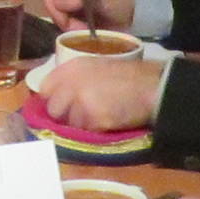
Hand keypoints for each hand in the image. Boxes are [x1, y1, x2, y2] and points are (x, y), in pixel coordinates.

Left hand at [37, 51, 161, 135]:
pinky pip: (86, 132)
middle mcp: (72, 82)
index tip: (62, 106)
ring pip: (70, 124)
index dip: (53, 100)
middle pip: (53, 109)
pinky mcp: (94, 118)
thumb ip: (74, 79)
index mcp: (73, 66)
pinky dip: (96, 130)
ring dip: (82, 125)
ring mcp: (82, 101)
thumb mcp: (97, 67)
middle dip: (65, 116)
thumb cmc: (129, 77)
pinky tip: (109, 121)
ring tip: (102, 116)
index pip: (45, 88)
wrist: (154, 86)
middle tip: (84, 115)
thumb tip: (55, 98)